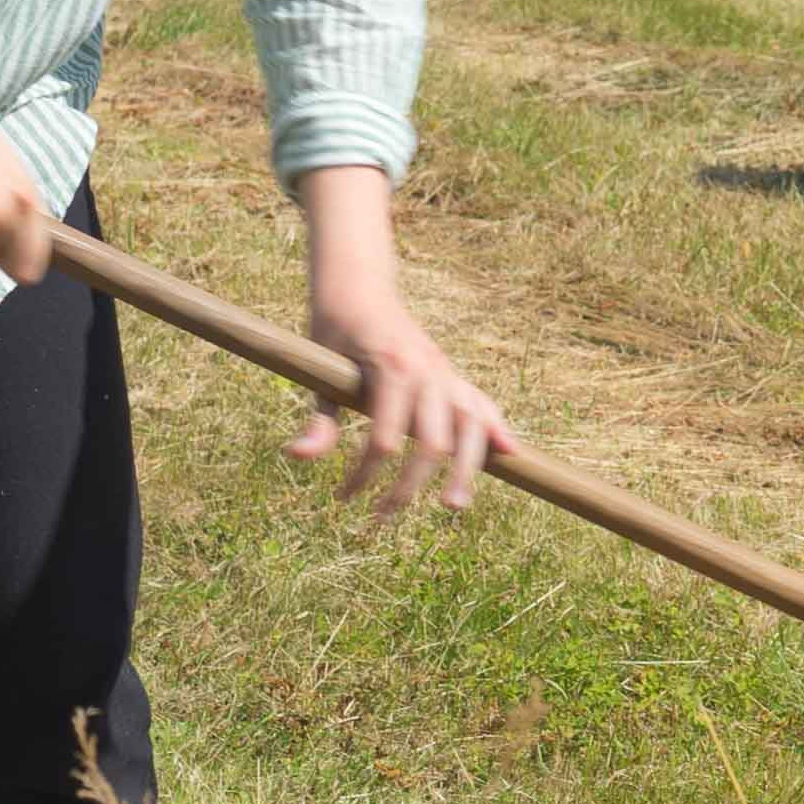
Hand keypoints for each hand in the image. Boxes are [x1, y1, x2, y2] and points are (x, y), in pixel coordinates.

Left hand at [288, 286, 512, 517]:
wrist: (358, 286)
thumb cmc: (334, 329)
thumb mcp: (318, 371)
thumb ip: (318, 418)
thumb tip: (295, 456)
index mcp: (392, 369)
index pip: (385, 440)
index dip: (364, 476)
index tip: (343, 496)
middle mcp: (427, 371)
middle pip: (432, 443)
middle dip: (411, 486)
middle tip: (384, 517)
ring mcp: (444, 372)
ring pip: (470, 427)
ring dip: (466, 469)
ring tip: (455, 506)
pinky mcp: (450, 375)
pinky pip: (481, 405)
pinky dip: (496, 429)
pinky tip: (508, 454)